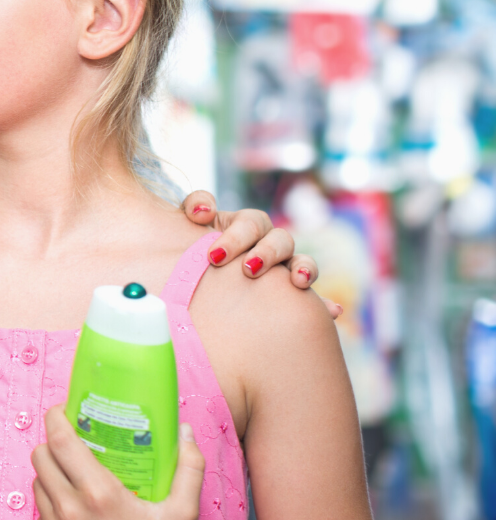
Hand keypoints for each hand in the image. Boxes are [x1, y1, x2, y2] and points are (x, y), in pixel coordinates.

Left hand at [32, 406, 204, 519]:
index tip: (60, 411)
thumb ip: (189, 466)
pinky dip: (50, 508)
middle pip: (41, 458)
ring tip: (69, 478)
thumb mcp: (184, 512)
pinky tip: (70, 513)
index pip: (61, 440)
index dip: (56, 418)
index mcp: (99, 494)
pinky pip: (38, 517)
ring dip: (49, 476)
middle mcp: (70, 511)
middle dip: (51, 445)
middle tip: (67, 445)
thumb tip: (183, 430)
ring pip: (37, 486)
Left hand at [181, 191, 340, 319]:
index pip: (249, 223)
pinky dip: (325, 303)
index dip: (235, 234)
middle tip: (247, 269)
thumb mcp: (187, 228)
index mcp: (245, 227)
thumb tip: (203, 212)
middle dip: (265, 253)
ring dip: (304, 269)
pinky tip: (333, 311)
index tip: (214, 255)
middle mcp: (268, 244)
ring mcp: (284, 269)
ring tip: (299, 282)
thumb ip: (195, 207)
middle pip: (279, 240)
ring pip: (303, 262)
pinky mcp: (292, 295)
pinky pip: (315, 298)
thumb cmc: (192, 253)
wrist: (194, 287)